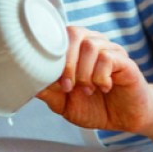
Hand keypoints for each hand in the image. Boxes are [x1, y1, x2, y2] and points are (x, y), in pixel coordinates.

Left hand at [36, 26, 152, 132]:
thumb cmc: (96, 107)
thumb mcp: (65, 104)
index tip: (49, 78)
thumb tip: (26, 82)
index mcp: (76, 50)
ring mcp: (111, 50)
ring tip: (87, 90)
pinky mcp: (125, 62)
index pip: (59, 35)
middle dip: (66, 62)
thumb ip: (48, 92)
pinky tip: (103, 88)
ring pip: (91, 45)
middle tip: (67, 86)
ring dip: (84, 72)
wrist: (126, 118)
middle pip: (75, 32)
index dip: (50, 53)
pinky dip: (100, 76)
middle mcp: (93, 44)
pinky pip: (108, 57)